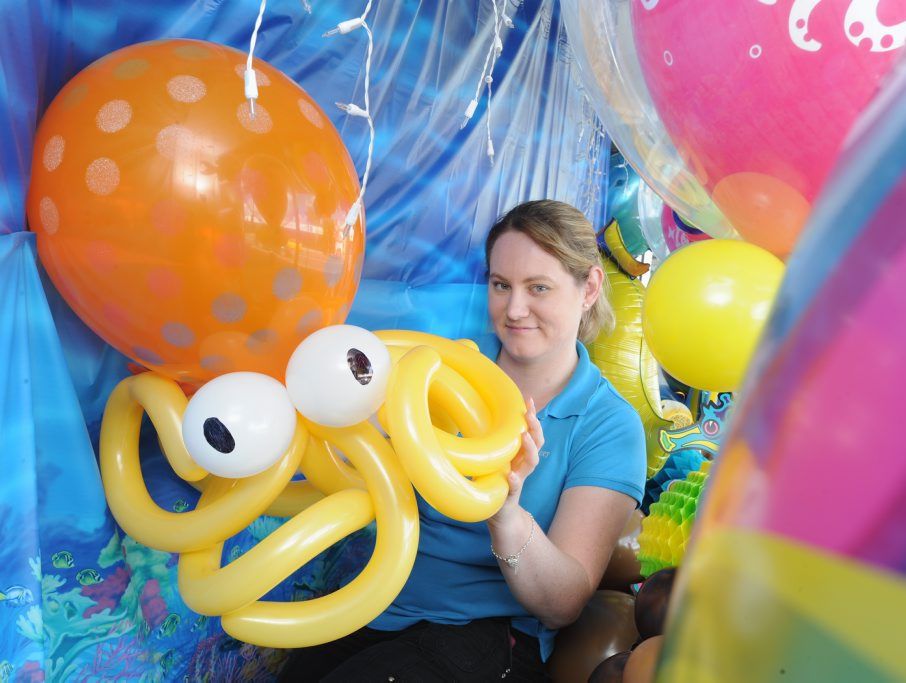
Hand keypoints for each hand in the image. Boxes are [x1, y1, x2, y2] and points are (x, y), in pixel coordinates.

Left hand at [491, 397, 543, 523]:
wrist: (500, 515)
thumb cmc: (496, 482)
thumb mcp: (495, 459)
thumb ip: (493, 444)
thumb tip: (477, 416)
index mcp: (519, 454)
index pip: (531, 431)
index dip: (532, 416)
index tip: (529, 399)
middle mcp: (522, 465)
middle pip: (537, 442)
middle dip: (535, 426)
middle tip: (528, 413)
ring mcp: (519, 480)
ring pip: (531, 462)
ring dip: (530, 448)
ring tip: (525, 436)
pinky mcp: (510, 496)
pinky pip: (514, 488)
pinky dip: (514, 481)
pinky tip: (511, 475)